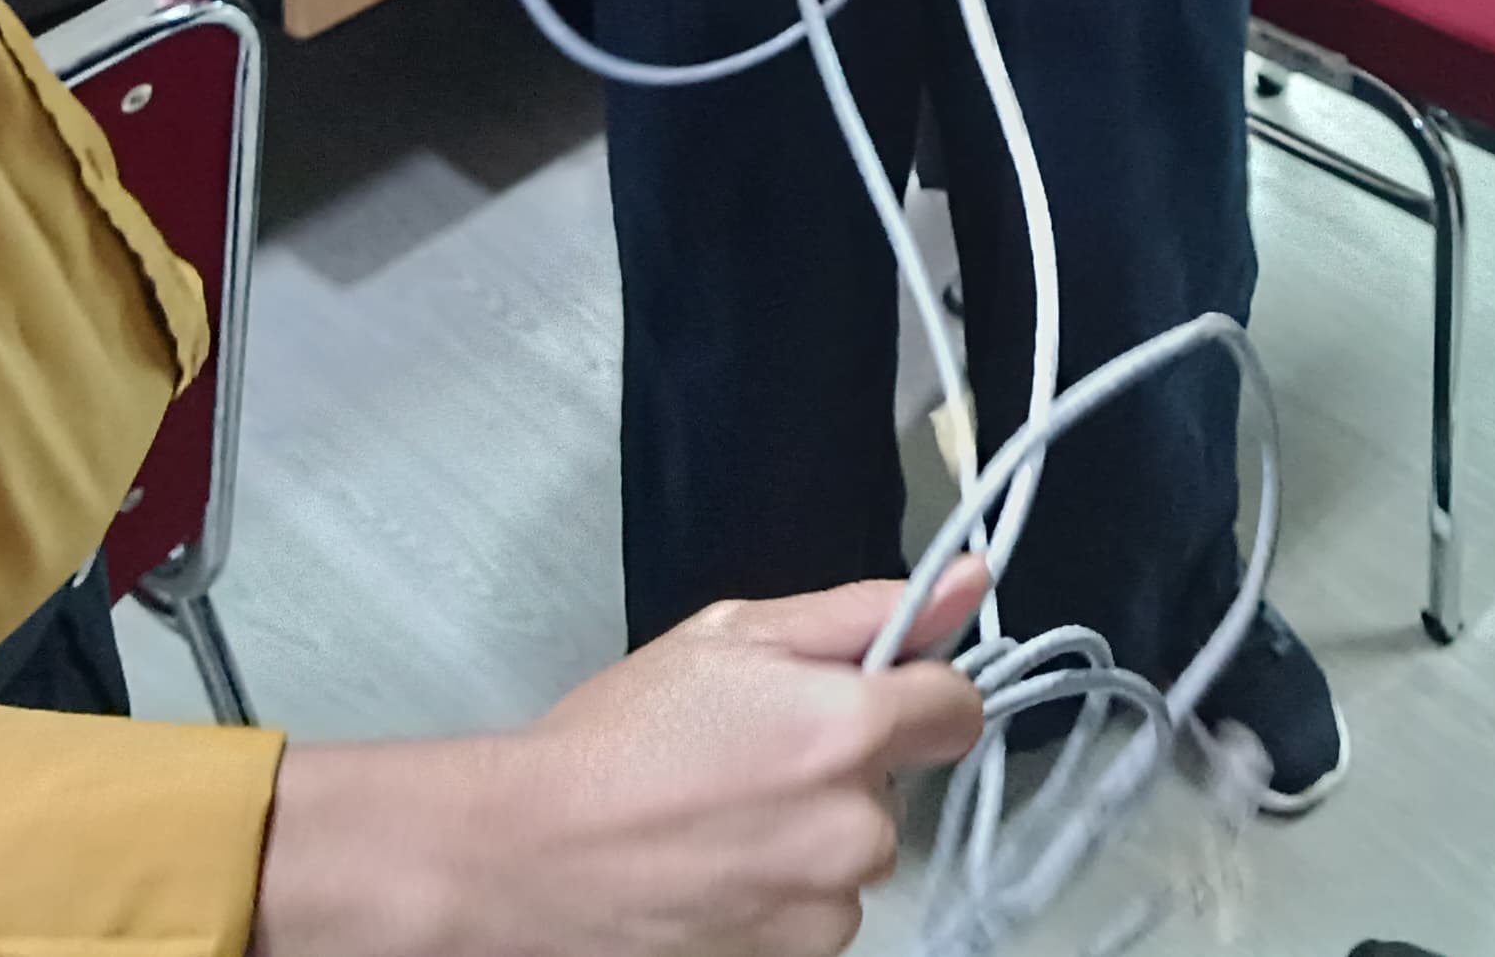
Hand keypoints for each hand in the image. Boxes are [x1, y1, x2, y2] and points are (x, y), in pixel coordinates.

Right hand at [256, 571, 987, 956]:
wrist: (528, 853)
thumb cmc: (617, 740)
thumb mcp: (732, 636)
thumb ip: (861, 612)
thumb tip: (966, 582)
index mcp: (848, 730)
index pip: (959, 709)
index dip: (917, 694)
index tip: (873, 694)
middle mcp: (854, 828)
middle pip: (893, 787)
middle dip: (842, 768)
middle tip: (753, 751)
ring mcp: (825, 907)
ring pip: (853, 855)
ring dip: (810, 836)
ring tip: (719, 813)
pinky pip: (816, 911)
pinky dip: (780, 891)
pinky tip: (714, 864)